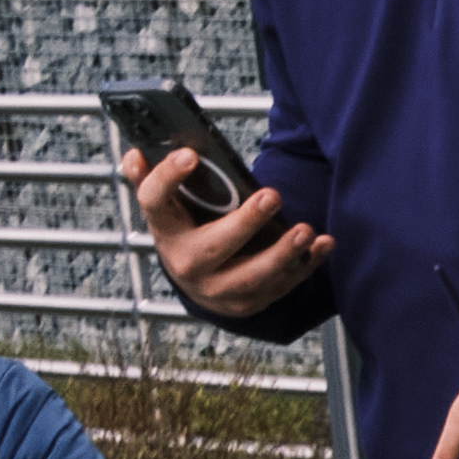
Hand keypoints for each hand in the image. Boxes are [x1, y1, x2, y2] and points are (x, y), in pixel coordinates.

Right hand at [132, 142, 325, 326]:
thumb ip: (152, 178)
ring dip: (283, 254)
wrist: (197, 281)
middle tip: (273, 195)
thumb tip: (136, 155)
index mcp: (164, 229)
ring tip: (306, 230)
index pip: (154, 201)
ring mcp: (217, 289)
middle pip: (214, 245)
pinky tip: (323, 245)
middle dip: (245, 222)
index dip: (168, 177)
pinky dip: (305, 267)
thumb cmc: (187, 229)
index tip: (190, 155)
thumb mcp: (167, 205)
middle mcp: (186, 263)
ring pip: (252, 276)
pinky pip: (280, 287)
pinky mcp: (246, 303)